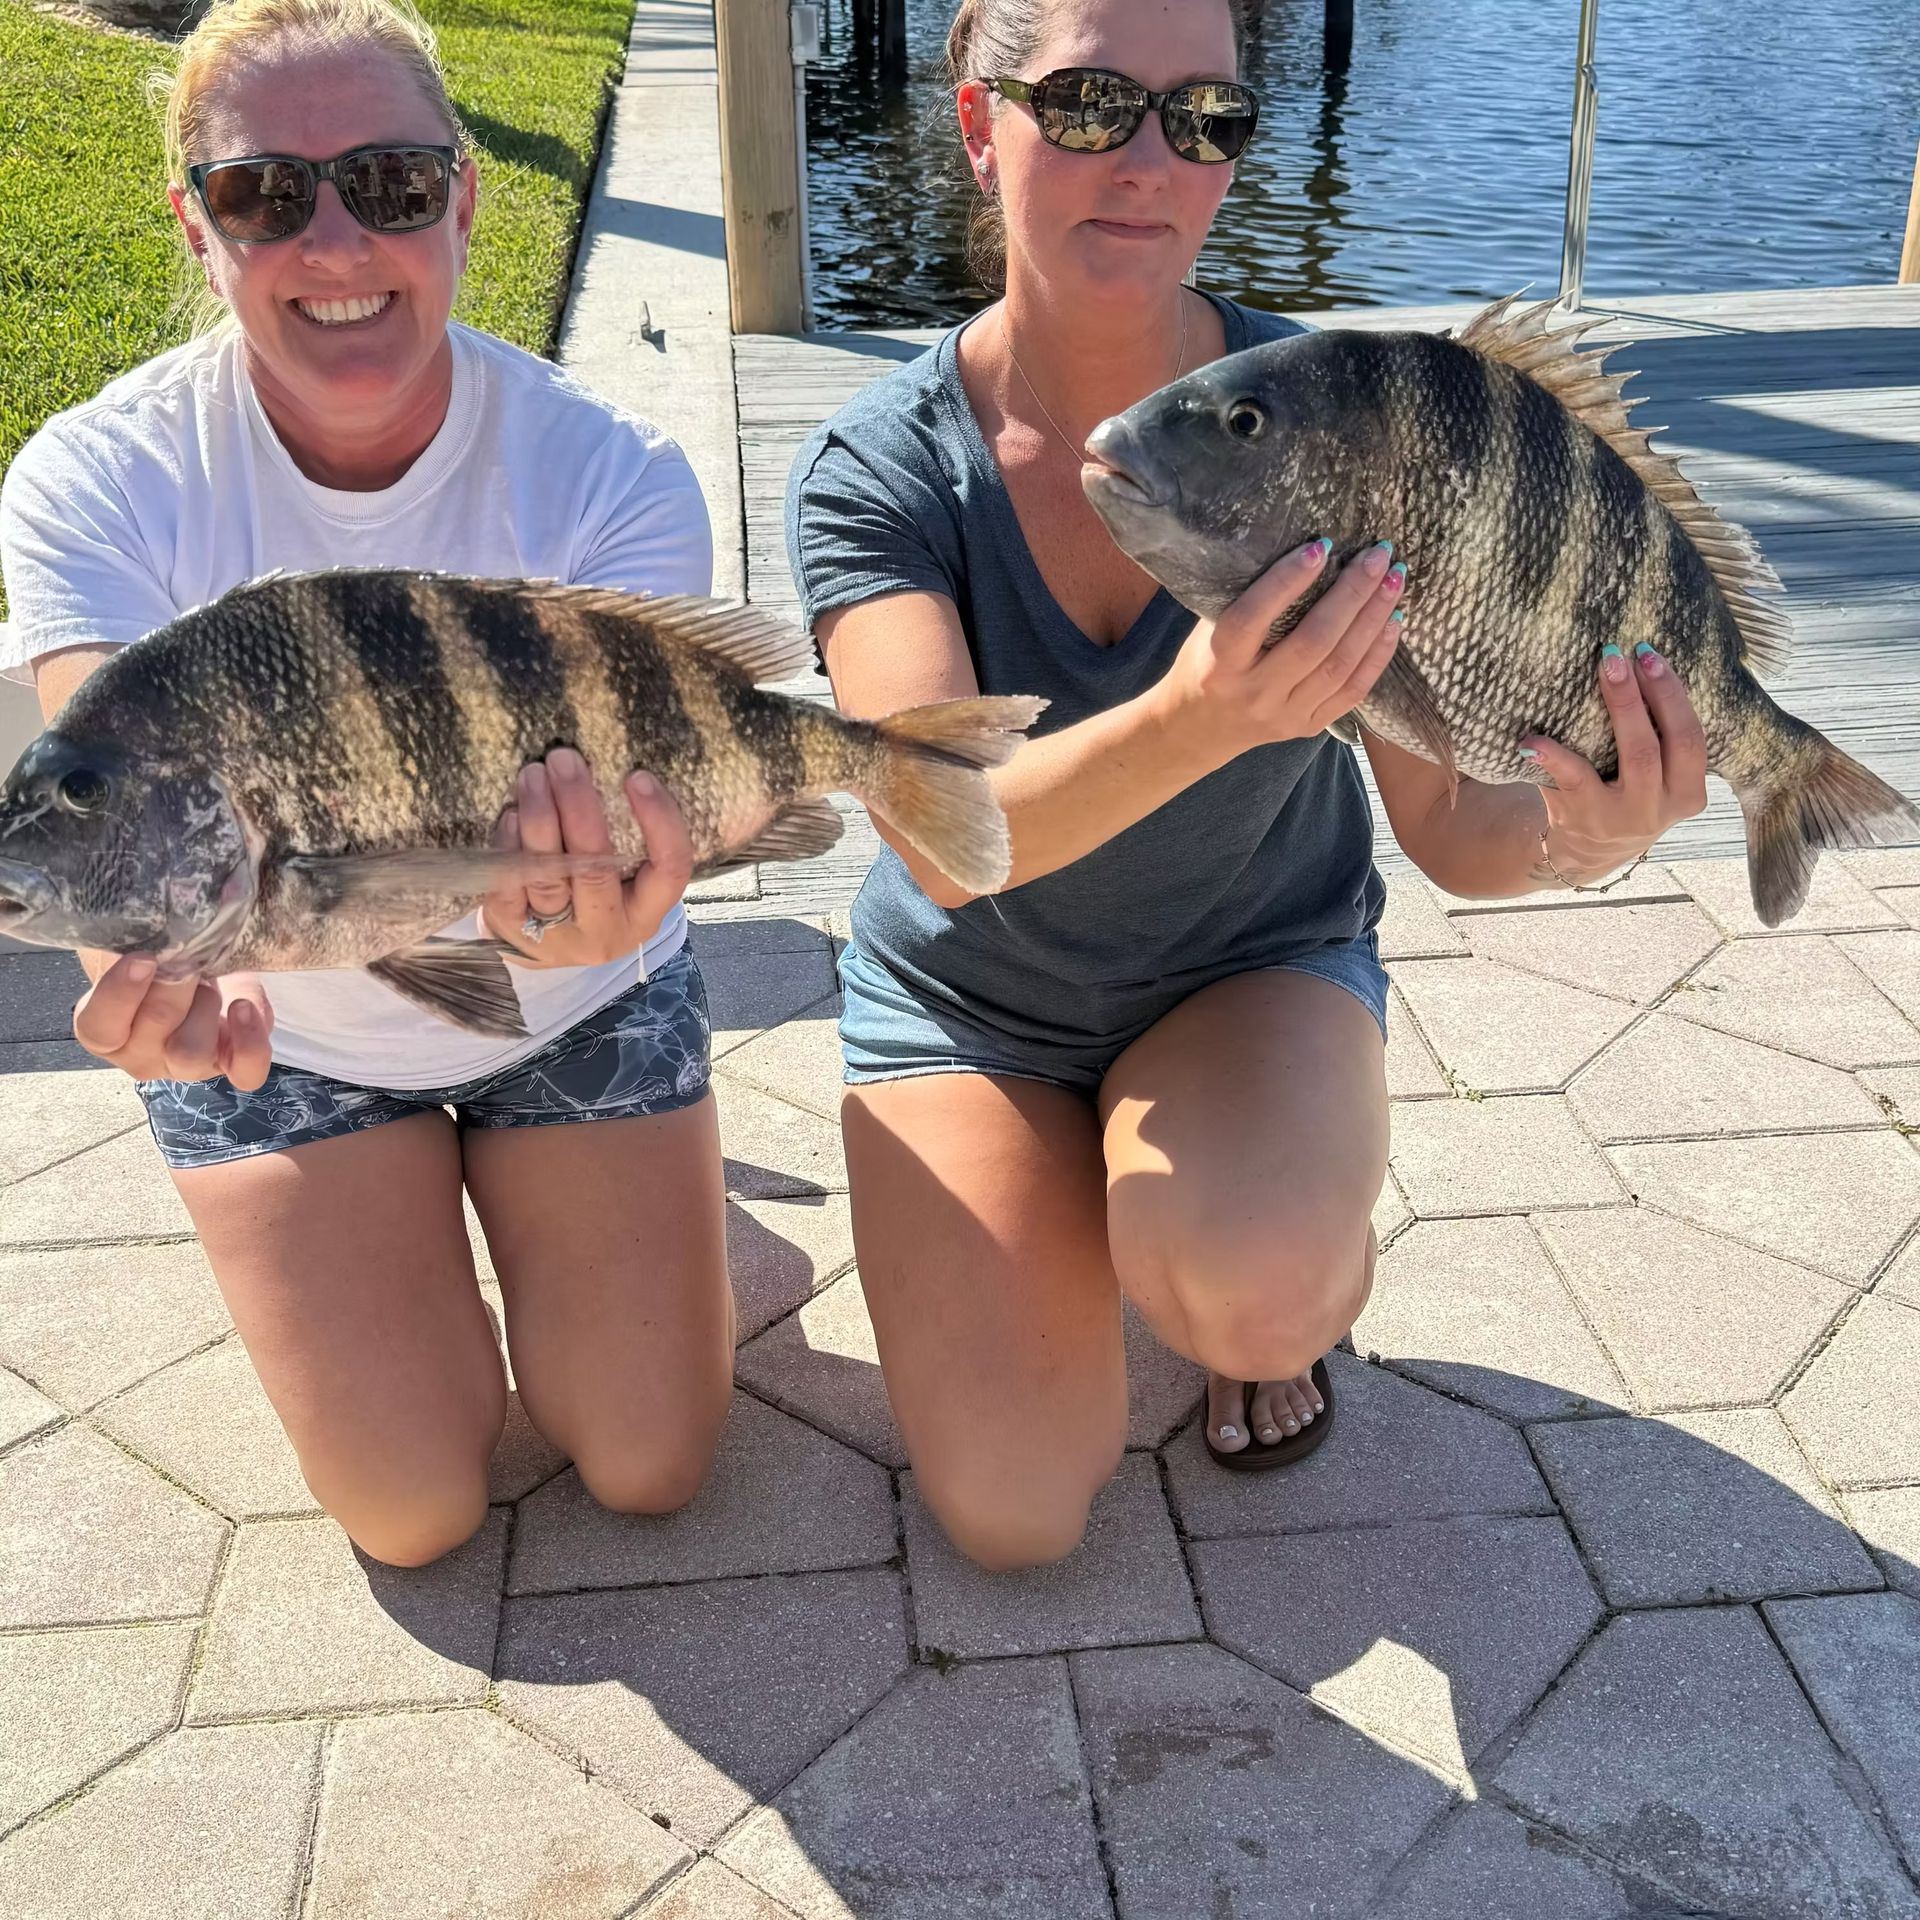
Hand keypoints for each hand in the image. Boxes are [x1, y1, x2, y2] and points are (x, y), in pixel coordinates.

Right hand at [74, 958, 274, 1088]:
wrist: (204, 966)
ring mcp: (186, 1066)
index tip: (143, 957)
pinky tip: (244, 1008)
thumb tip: (148, 921)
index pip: (99, 1027)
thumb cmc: (160, 955)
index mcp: (103, 1030)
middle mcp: (140, 1055)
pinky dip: (249, 1042)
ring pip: (192, 1052)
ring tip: (209, 980)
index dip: (120, 992)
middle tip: (184, 955)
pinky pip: (245, 1072)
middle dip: (174, 982)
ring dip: (205, 1006)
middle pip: (154, 1027)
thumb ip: (134, 939)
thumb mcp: (139, 944)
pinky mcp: (231, 1064)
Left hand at [482, 748, 692, 967]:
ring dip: (540, 818)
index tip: (638, 776)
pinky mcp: (512, 932)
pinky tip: (513, 814)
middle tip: (566, 760)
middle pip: (597, 869)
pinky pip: (508, 886)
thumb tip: (603, 767)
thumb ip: (626, 836)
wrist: (547, 947)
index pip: (669, 869)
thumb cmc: (597, 893)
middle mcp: (606, 931)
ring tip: (533, 775)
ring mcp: (557, 937)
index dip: (660, 822)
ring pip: (548, 876)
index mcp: (646, 913)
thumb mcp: (627, 878)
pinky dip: (509, 845)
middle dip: (579, 806)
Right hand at [1155, 537, 1404, 764]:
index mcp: (1220, 664)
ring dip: (1373, 618)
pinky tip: (1393, 622)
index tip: (1321, 546)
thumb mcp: (1209, 630)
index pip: (1253, 618)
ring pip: (1340, 665)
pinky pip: (1353, 691)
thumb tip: (1305, 551)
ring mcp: (1284, 714)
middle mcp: (1254, 693)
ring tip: (1394, 580)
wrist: (1202, 728)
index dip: (1287, 581)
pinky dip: (1378, 654)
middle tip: (1378, 556)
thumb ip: (1246, 599)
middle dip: (1352, 594)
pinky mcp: (1308, 726)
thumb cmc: (1207, 663)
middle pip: (1312, 642)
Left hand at [1523, 642, 1708, 882]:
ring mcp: (1625, 816)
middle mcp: (1663, 806)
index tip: (1651, 655)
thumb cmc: (1624, 795)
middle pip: (1666, 742)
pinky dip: (1554, 756)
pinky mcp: (1585, 819)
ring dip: (1621, 707)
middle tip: (1626, 653)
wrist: (1587, 852)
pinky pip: (1573, 780)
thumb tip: (1635, 662)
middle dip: (1650, 693)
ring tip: (1605, 669)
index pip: (1692, 737)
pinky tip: (1534, 738)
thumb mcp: (1657, 778)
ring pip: (1634, 757)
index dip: (1674, 695)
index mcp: (1688, 790)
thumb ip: (1659, 737)